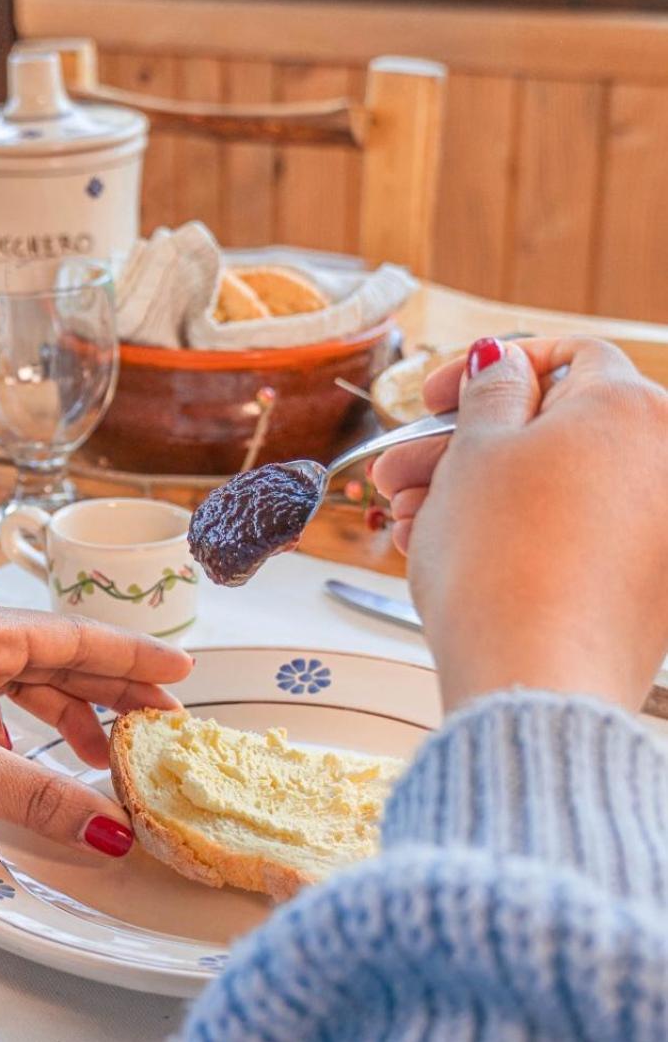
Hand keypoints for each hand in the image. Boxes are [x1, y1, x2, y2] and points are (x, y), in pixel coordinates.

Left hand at [0, 597, 191, 850]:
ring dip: (64, 721)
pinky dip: (18, 739)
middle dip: (108, 692)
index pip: (72, 635)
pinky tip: (28, 767)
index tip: (181, 673)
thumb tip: (112, 833)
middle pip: (51, 659)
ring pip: (18, 689)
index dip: (131, 657)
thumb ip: (43, 796)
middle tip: (161, 723)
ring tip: (105, 759)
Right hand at [369, 336, 667, 712]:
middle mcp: (665, 463)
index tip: (436, 398)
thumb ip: (490, 391)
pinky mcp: (646, 590)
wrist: (534, 683)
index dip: (488, 370)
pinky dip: (518, 539)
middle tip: (399, 476)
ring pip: (556, 491)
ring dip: (476, 499)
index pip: (566, 357)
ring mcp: (660, 531)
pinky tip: (455, 558)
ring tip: (411, 527)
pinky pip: (575, 539)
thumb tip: (504, 363)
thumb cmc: (502, 563)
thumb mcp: (477, 453)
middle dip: (463, 448)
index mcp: (632, 408)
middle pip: (553, 433)